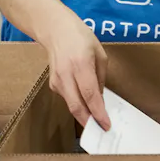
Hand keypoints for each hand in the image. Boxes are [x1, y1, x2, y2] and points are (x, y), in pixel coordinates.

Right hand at [41, 15, 110, 129]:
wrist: (55, 30)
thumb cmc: (81, 38)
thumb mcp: (100, 54)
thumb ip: (101, 77)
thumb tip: (101, 98)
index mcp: (81, 64)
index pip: (90, 94)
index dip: (98, 112)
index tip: (106, 125)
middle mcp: (66, 75)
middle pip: (76, 105)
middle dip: (89, 121)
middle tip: (101, 130)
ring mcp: (57, 80)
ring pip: (71, 105)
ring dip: (83, 116)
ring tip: (97, 123)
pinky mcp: (53, 84)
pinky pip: (67, 98)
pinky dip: (78, 105)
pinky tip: (86, 106)